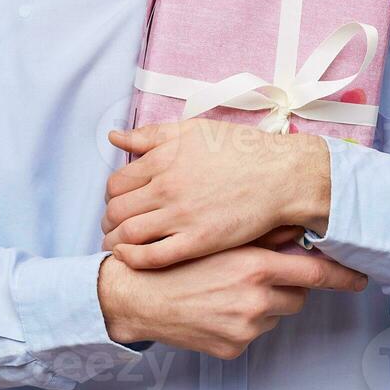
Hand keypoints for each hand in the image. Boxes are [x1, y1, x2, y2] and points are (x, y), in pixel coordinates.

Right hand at [98, 245, 366, 359]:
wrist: (138, 295)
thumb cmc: (176, 260)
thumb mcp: (222, 238)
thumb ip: (264, 235)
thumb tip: (297, 228)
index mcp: (256, 268)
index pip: (315, 274)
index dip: (342, 276)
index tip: (360, 278)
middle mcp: (256, 300)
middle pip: (297, 296)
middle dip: (286, 285)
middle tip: (258, 273)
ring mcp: (245, 328)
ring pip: (275, 314)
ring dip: (263, 303)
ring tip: (228, 288)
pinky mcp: (232, 348)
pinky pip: (252, 333)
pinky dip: (243, 322)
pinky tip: (217, 307)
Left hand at [101, 119, 329, 268]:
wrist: (280, 175)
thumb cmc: (240, 150)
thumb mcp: (192, 131)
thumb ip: (151, 135)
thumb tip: (115, 137)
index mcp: (163, 160)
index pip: (116, 182)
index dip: (112, 195)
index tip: (118, 202)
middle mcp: (166, 187)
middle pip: (116, 209)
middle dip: (109, 220)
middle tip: (113, 226)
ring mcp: (181, 216)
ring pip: (128, 234)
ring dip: (115, 241)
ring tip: (117, 245)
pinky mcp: (198, 241)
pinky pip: (152, 256)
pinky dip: (132, 259)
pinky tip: (130, 258)